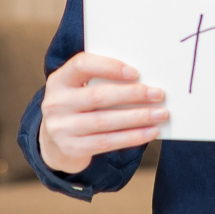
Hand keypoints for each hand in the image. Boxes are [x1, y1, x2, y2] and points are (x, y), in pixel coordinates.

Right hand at [38, 52, 167, 173]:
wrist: (54, 144)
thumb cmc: (78, 108)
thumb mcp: (79, 90)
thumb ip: (101, 81)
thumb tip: (144, 79)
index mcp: (59, 80)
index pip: (81, 64)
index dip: (109, 66)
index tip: (135, 72)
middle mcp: (56, 103)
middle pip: (98, 96)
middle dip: (133, 94)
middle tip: (158, 94)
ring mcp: (61, 128)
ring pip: (105, 121)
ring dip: (138, 117)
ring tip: (161, 114)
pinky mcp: (71, 148)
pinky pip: (107, 142)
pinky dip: (132, 137)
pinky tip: (150, 132)